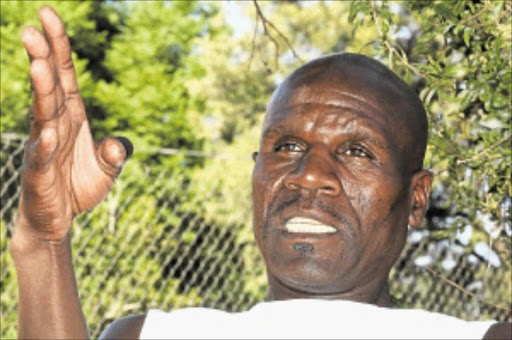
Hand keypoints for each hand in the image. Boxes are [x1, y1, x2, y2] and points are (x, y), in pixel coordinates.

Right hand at [16, 7, 131, 241]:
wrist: (61, 220)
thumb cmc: (79, 186)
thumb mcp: (108, 168)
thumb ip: (116, 153)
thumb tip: (120, 143)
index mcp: (72, 117)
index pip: (65, 76)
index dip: (59, 47)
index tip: (49, 14)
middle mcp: (55, 126)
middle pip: (50, 87)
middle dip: (43, 57)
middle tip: (32, 27)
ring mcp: (43, 147)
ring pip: (43, 114)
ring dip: (41, 90)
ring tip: (39, 63)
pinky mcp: (39, 173)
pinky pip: (43, 156)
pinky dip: (47, 145)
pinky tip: (49, 133)